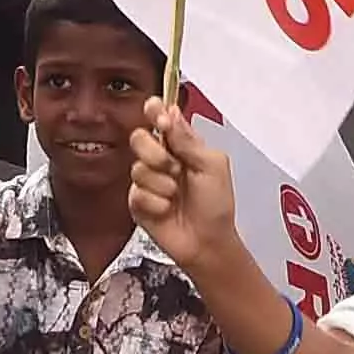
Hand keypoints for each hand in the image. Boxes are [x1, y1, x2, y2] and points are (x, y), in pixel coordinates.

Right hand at [125, 100, 239, 268]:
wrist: (207, 242)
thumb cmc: (216, 205)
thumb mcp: (213, 166)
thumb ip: (189, 140)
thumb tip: (170, 113)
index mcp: (181, 145)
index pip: (160, 117)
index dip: (154, 111)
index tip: (157, 116)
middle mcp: (161, 159)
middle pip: (139, 138)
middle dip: (155, 153)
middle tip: (174, 168)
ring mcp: (147, 180)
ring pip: (137, 168)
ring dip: (162, 184)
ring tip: (176, 196)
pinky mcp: (137, 202)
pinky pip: (137, 193)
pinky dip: (156, 203)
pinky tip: (167, 210)